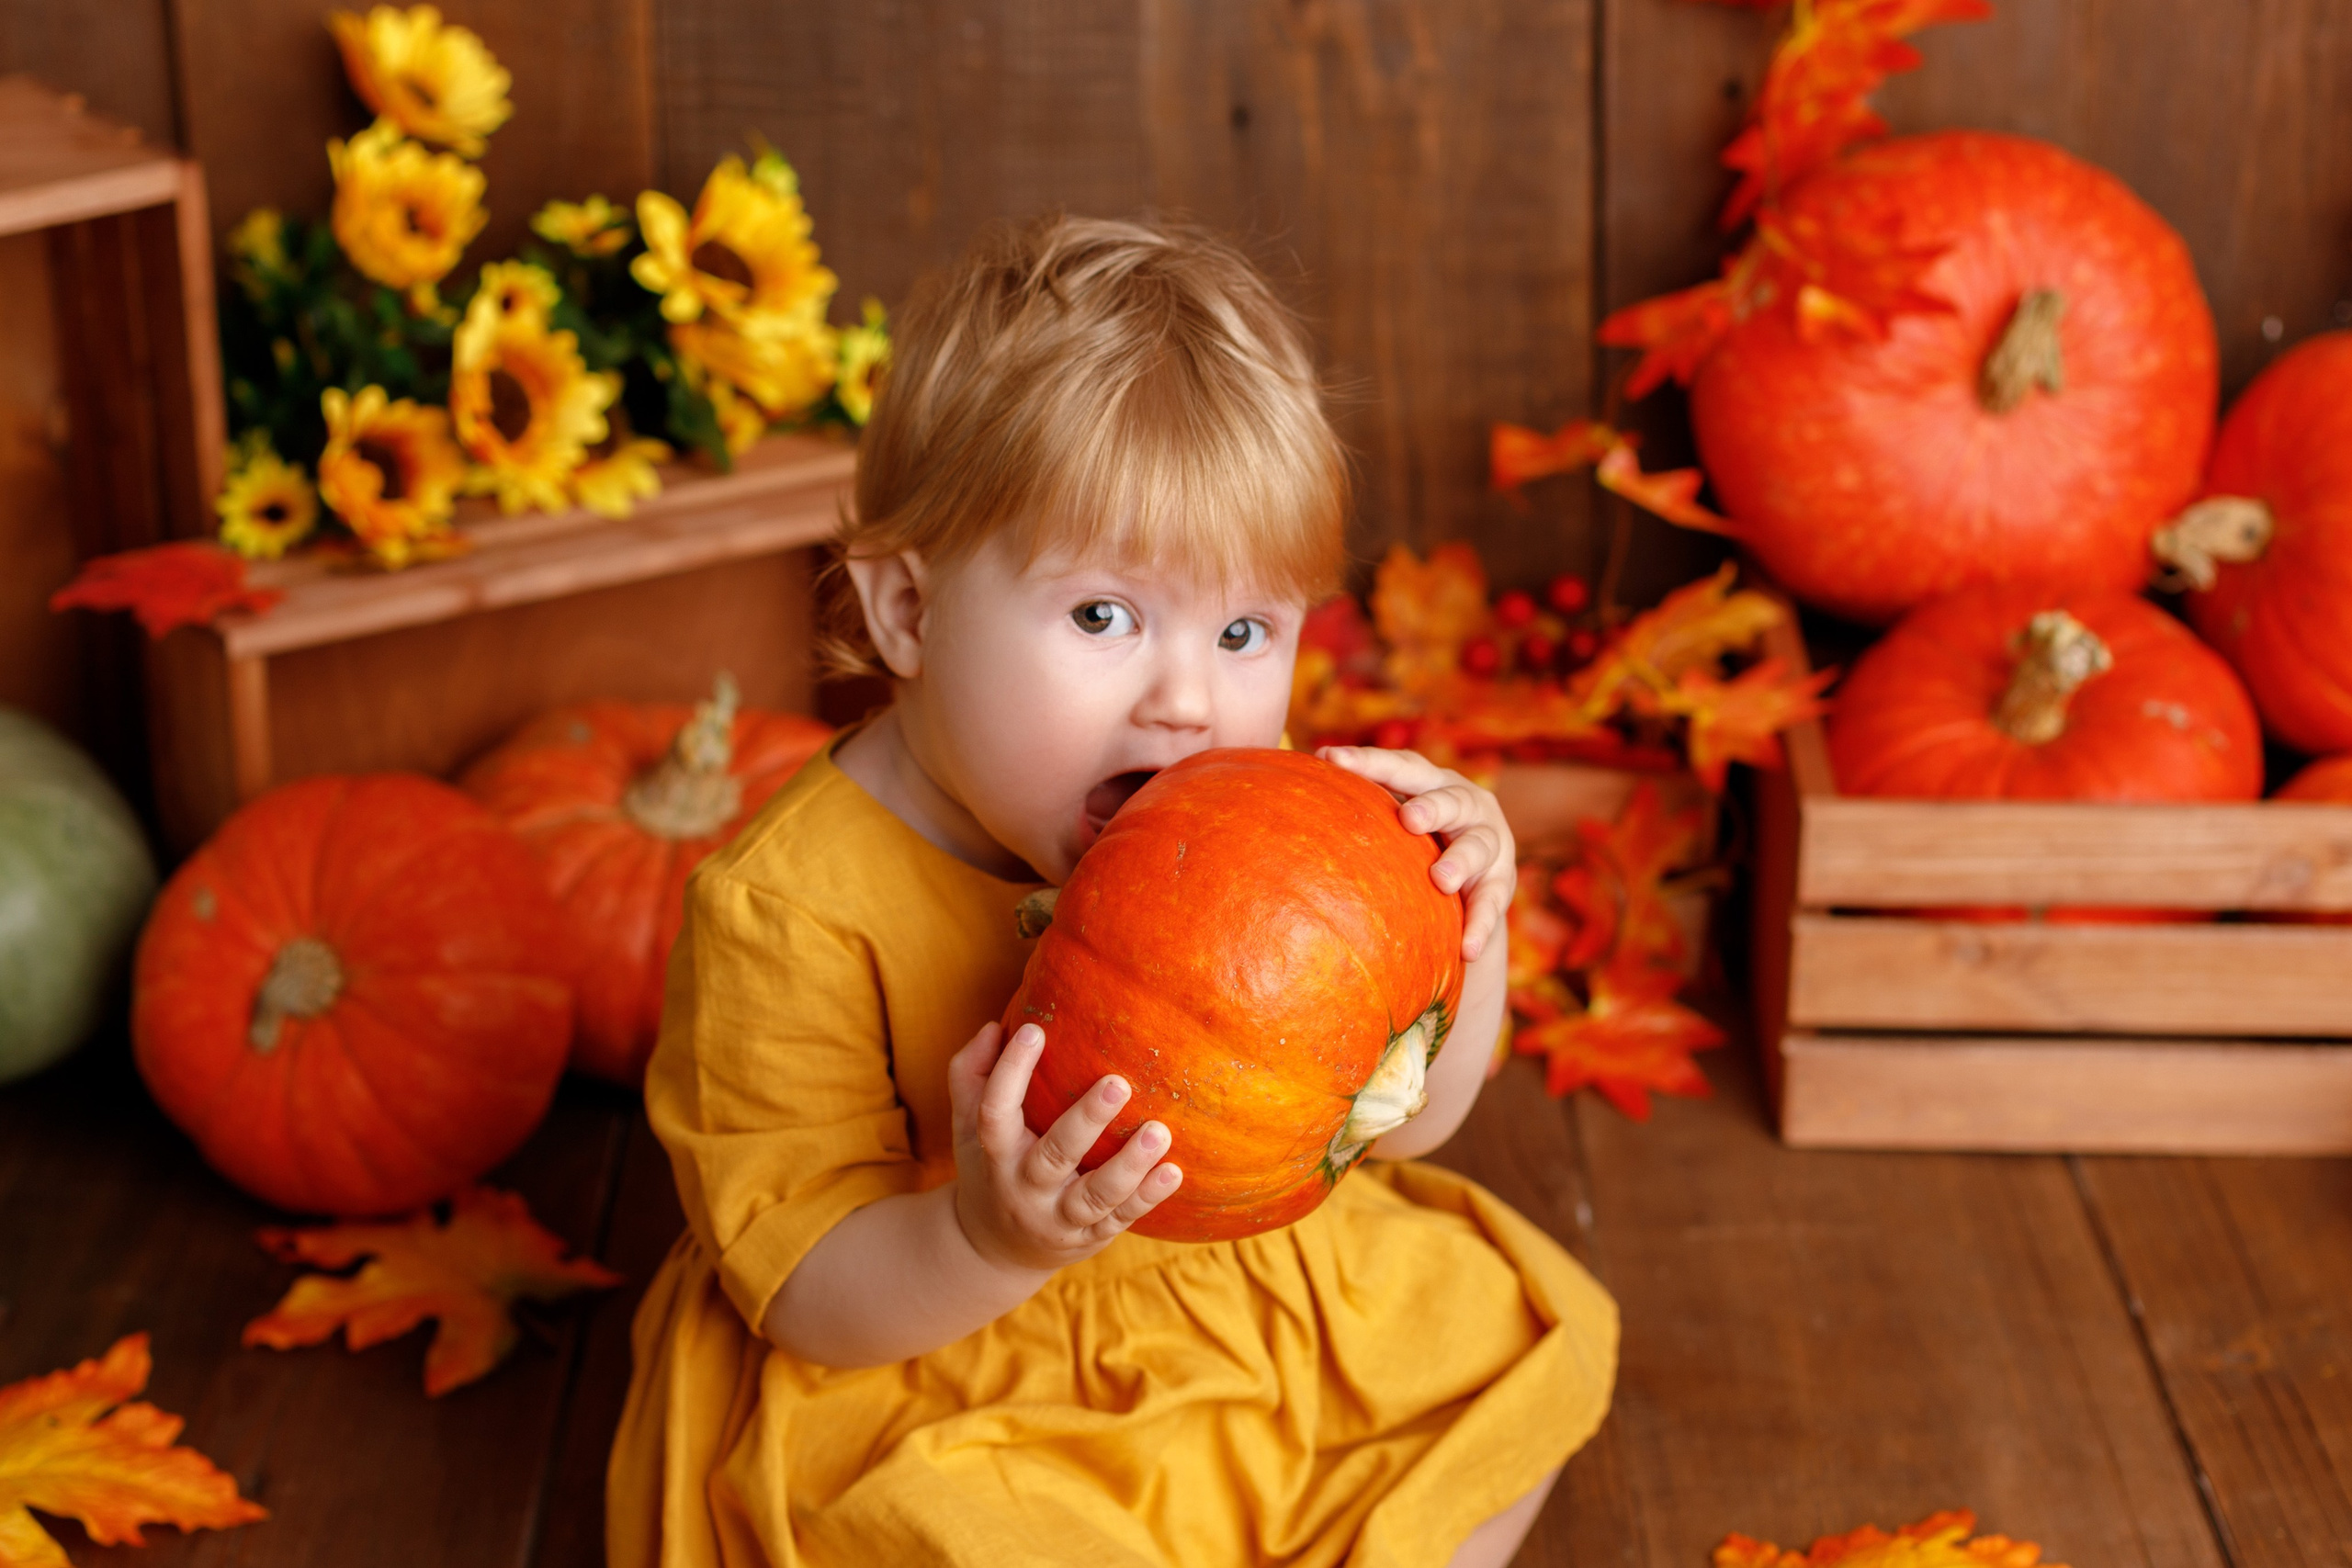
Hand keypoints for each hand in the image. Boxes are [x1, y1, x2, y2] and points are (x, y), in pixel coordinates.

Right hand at [946, 1020, 1182, 1273]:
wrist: (993, 1250)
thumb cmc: (988, 1166)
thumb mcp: (967, 1125)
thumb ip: (971, 1073)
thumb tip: (997, 1027)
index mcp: (994, 1153)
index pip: (996, 1110)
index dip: (1011, 1071)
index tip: (1035, 1030)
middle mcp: (1024, 1187)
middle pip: (1054, 1155)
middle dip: (1086, 1120)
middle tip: (1118, 1083)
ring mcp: (1058, 1217)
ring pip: (1095, 1194)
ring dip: (1129, 1166)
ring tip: (1158, 1131)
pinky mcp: (1089, 1236)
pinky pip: (1121, 1218)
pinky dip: (1148, 1197)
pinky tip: (1174, 1171)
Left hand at [1319, 746, 1515, 962]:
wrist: (1469, 882)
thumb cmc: (1411, 843)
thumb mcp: (1390, 822)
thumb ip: (1355, 812)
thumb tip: (1272, 796)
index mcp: (1430, 782)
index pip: (1402, 767)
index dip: (1369, 761)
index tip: (1331, 757)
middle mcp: (1465, 804)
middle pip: (1450, 799)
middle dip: (1430, 807)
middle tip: (1410, 818)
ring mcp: (1489, 843)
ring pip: (1478, 846)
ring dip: (1460, 862)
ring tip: (1442, 880)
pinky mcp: (1500, 883)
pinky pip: (1492, 903)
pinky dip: (1480, 925)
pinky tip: (1466, 948)